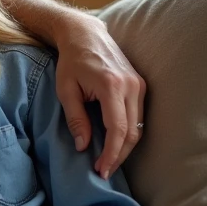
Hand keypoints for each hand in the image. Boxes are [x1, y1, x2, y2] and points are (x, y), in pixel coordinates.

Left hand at [54, 15, 145, 178]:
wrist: (85, 34)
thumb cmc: (71, 61)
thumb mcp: (66, 90)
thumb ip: (76, 119)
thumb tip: (84, 146)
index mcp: (111, 86)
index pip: (118, 129)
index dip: (111, 153)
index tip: (102, 170)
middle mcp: (131, 86)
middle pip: (132, 132)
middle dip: (119, 155)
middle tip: (103, 170)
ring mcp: (139, 84)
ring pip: (139, 126)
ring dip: (125, 146)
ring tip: (108, 160)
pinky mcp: (140, 84)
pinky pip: (139, 115)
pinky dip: (129, 132)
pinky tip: (115, 142)